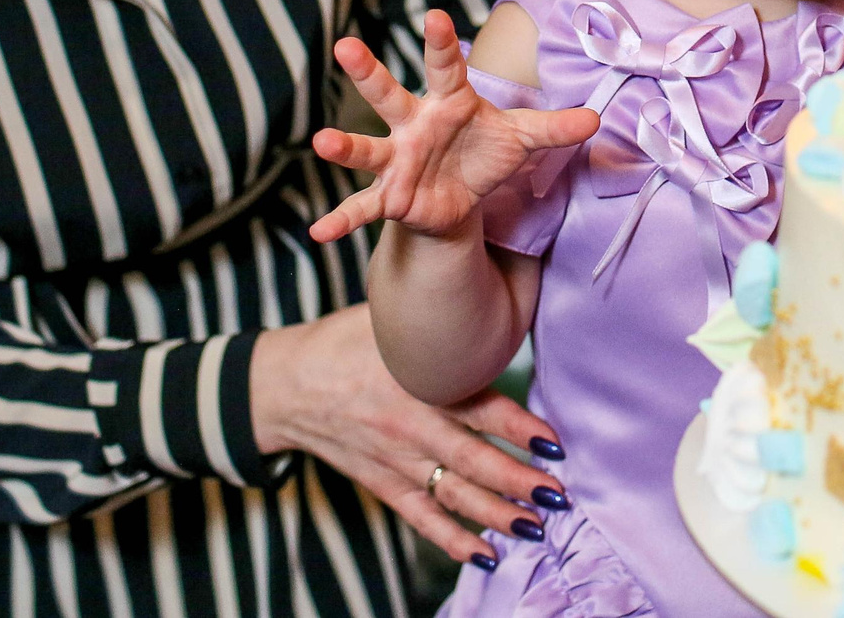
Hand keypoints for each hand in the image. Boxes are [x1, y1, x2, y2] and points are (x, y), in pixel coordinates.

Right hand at [249, 304, 566, 563]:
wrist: (286, 387)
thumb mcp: (388, 318)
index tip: (553, 442)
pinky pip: (422, 517)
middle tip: (557, 495)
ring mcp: (395, 461)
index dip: (518, 427)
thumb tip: (485, 289)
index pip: (478, 408)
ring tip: (536, 525)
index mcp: (416, 383)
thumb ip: (437, 318)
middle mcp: (409, 427)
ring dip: (497, 514)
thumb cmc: (342, 343)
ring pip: (453, 495)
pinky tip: (485, 553)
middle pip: (472, 461)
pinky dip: (452, 540)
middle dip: (518, 481)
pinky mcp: (383, 483)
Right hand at [308, 10, 598, 244]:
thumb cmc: (484, 154)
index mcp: (449, 101)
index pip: (446, 66)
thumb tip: (597, 120)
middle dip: (368, 72)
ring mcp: (397, 160)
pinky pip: (363, 208)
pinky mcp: (391, 197)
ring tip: (321, 141)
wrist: (460, 199)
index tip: (436, 16)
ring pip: (367, 148)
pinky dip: (341, 219)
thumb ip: (554, 128)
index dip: (441, 42)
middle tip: (346, 46)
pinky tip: (319, 232)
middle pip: (388, 94)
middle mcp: (415, 124)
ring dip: (344, 146)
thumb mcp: (522, 140)